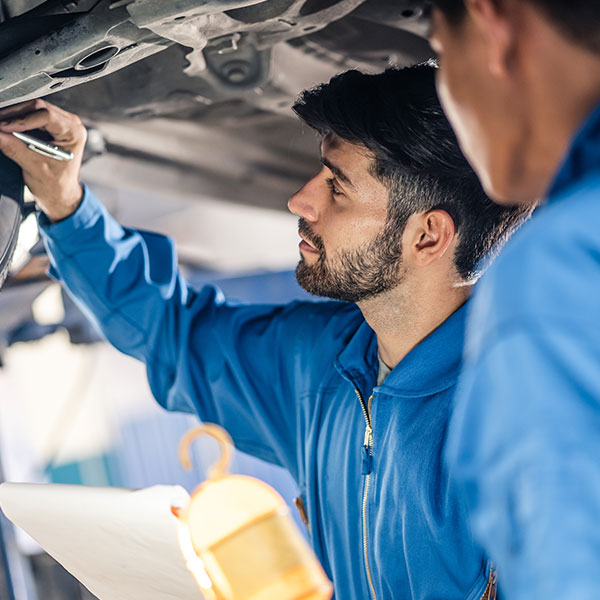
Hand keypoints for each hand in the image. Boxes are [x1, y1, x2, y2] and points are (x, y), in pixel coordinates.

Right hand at [0, 99, 86, 221]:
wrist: (61, 193)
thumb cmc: (57, 184)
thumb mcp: (35, 168)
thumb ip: (15, 148)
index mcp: (74, 133)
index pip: (46, 115)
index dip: (21, 119)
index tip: (3, 126)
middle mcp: (69, 124)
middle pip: (37, 108)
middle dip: (13, 114)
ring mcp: (59, 123)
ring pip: (31, 109)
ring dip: (12, 116)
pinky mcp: (49, 125)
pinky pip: (29, 115)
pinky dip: (15, 119)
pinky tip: (4, 125)